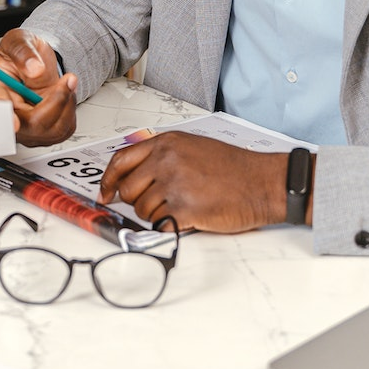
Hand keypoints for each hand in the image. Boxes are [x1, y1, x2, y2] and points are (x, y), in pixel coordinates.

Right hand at [0, 29, 77, 145]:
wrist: (36, 59)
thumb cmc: (22, 52)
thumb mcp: (19, 40)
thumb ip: (24, 52)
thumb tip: (34, 69)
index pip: (0, 111)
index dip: (7, 119)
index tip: (15, 123)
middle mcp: (11, 113)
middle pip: (32, 125)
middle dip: (56, 101)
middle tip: (68, 78)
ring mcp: (27, 125)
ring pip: (52, 130)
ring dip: (67, 103)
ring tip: (65, 82)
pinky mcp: (45, 130)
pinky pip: (64, 129)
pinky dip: (70, 109)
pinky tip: (64, 94)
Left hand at [97, 132, 289, 232]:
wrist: (262, 182)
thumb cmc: (234, 167)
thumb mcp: (193, 146)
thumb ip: (162, 155)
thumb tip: (134, 174)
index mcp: (167, 143)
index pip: (121, 160)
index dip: (108, 180)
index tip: (106, 193)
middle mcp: (167, 161)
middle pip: (128, 189)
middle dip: (138, 200)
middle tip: (158, 202)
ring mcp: (174, 184)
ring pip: (142, 210)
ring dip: (157, 214)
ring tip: (182, 205)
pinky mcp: (184, 209)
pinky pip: (160, 225)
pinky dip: (169, 226)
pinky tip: (187, 216)